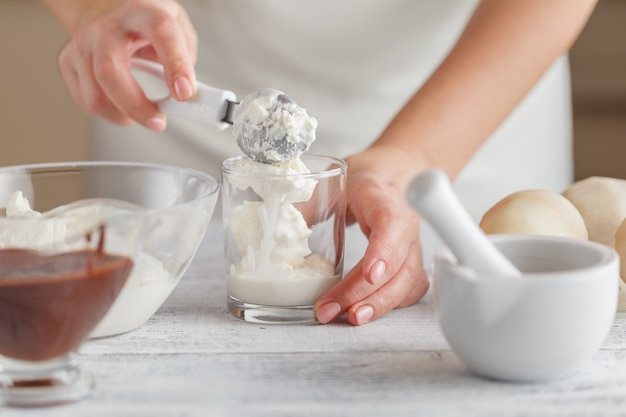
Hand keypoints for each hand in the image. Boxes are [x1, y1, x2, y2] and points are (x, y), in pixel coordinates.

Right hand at [54, 0, 196, 130]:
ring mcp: (83, 45)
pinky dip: (108, 112)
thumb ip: (186, 57)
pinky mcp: (68, 62)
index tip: (184, 93)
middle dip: (136, 106)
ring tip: (142, 112)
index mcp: (142, 14)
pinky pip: (85, 100)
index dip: (176, 65)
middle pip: (110, 71)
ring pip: (95, 95)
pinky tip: (121, 103)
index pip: (161, 33)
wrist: (102, 4)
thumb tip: (187, 92)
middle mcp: (108, 28)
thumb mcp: (176, 24)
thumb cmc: (142, 18)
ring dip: (123, 115)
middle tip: (158, 121)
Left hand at [314, 148, 429, 324]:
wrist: (396, 173)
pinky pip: (410, 289)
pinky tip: (365, 312)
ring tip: (348, 318)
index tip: (369, 274)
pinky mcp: (412, 261)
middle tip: (332, 309)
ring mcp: (413, 244)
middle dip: (365, 293)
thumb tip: (278, 229)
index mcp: (384, 198)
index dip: (383, 252)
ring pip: (407, 282)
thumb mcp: (333, 179)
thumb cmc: (367, 177)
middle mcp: (406, 223)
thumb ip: (308, 204)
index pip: (391, 224)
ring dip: (377, 305)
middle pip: (399, 265)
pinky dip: (389, 304)